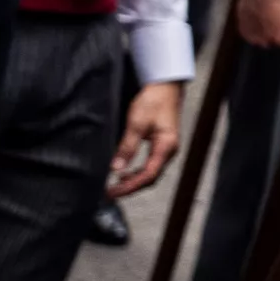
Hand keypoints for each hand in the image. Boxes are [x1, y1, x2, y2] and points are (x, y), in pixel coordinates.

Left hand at [110, 81, 183, 196]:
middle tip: (110, 193)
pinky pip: (150, 165)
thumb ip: (127, 147)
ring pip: (151, 173)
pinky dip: (137, 172)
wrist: (165, 87)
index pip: (148, 175)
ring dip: (133, 181)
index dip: (129, 186)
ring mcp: (166, 149)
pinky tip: (125, 172)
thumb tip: (116, 168)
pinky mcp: (161, 146)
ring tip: (114, 185)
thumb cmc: (154, 101)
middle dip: (130, 188)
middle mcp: (169, 151)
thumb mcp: (136, 123)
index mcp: (166, 147)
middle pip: (151, 178)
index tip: (112, 192)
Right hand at [235, 0, 279, 48]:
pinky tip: (257, 19)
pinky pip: (249, 33)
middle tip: (277, 21)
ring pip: (260, 39)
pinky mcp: (242, 29)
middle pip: (273, 41)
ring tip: (266, 20)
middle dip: (276, 33)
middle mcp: (267, 40)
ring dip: (264, 32)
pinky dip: (253, 28)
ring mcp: (253, 35)